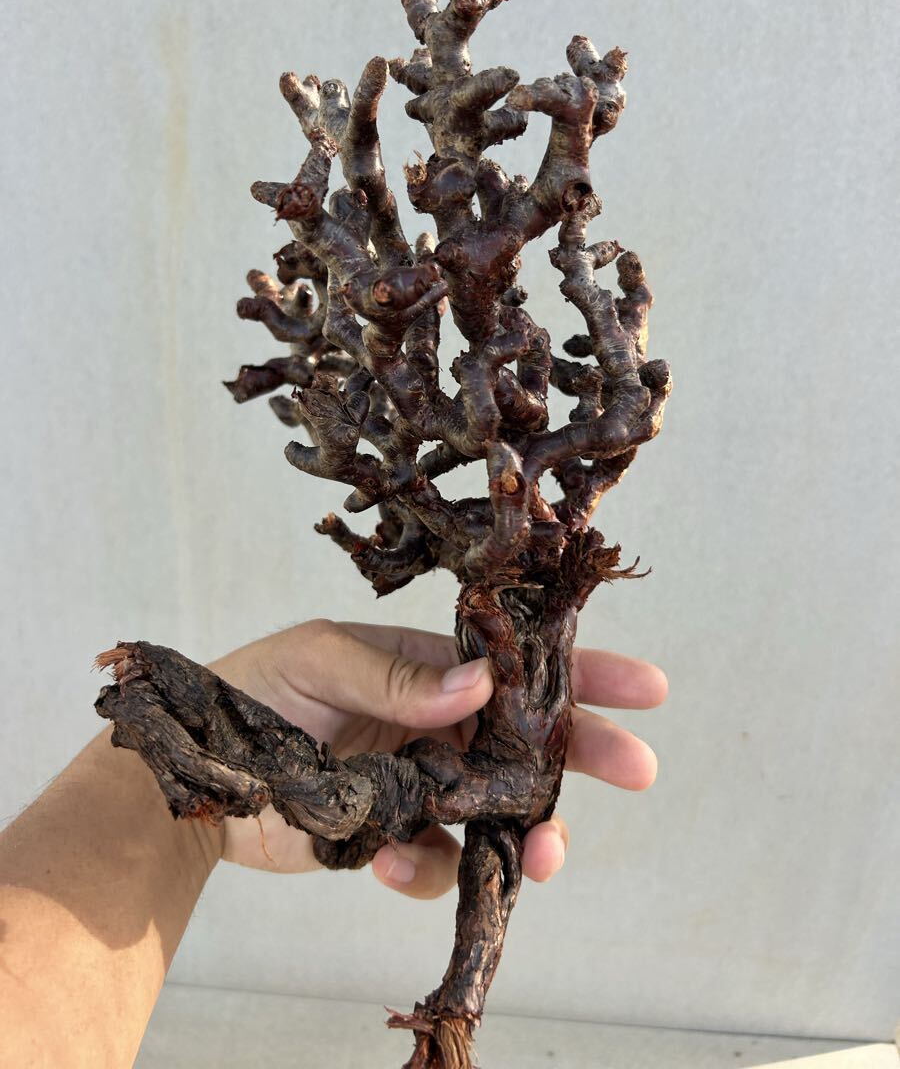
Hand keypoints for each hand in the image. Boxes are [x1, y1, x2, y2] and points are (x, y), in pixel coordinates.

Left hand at [212, 620, 666, 898]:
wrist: (194, 774)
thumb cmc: (253, 690)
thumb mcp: (320, 658)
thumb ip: (396, 675)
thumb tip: (481, 684)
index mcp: (427, 669)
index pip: (517, 668)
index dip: (582, 675)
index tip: (645, 689)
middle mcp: (434, 727)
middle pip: (526, 744)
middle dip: (584, 757)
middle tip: (636, 771)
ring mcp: (417, 785)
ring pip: (496, 812)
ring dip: (524, 835)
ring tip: (537, 859)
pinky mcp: (391, 838)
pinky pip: (434, 862)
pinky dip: (425, 867)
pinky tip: (391, 859)